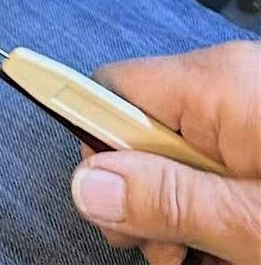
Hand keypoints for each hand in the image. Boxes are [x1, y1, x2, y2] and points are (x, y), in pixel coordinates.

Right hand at [69, 40, 260, 264]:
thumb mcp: (252, 220)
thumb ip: (170, 199)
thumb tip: (85, 186)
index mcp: (213, 84)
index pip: (109, 91)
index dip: (97, 148)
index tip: (110, 211)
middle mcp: (223, 82)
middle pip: (140, 131)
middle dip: (147, 197)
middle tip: (174, 254)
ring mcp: (247, 107)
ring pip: (177, 156)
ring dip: (183, 213)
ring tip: (217, 258)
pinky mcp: (260, 130)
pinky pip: (214, 162)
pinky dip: (214, 205)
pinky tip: (236, 246)